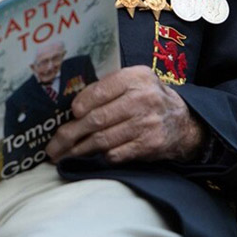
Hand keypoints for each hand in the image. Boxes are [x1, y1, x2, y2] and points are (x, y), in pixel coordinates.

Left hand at [46, 66, 204, 164]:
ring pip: (103, 139)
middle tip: (53, 146)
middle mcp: (142, 99)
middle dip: (70, 134)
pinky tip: (88, 159)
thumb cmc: (148, 99)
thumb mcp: (134, 82)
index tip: (69, 114)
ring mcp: (147, 124)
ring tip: (62, 155)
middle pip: (97, 119)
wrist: (184, 122)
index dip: (80, 104)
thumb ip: (108, 87)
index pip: (99, 90)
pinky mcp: (150, 145)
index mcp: (135, 77)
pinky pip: (116, 154)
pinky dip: (100, 157)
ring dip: (78, 150)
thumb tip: (72, 106)